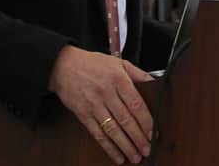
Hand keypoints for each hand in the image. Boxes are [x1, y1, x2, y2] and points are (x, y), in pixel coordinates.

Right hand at [48, 46, 153, 163]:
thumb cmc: (93, 63)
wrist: (63, 65)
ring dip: (125, 145)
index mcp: (118, 79)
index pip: (136, 104)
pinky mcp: (82, 114)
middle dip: (138, 138)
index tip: (153, 133)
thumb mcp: (118, 62)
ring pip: (112, 129)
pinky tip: (116, 155)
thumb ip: (138, 73)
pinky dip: (108, 147)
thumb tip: (155, 83)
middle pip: (125, 119)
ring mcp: (93, 105)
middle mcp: (106, 93)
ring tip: (135, 156)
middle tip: (147, 150)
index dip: (146, 121)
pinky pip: (97, 133)